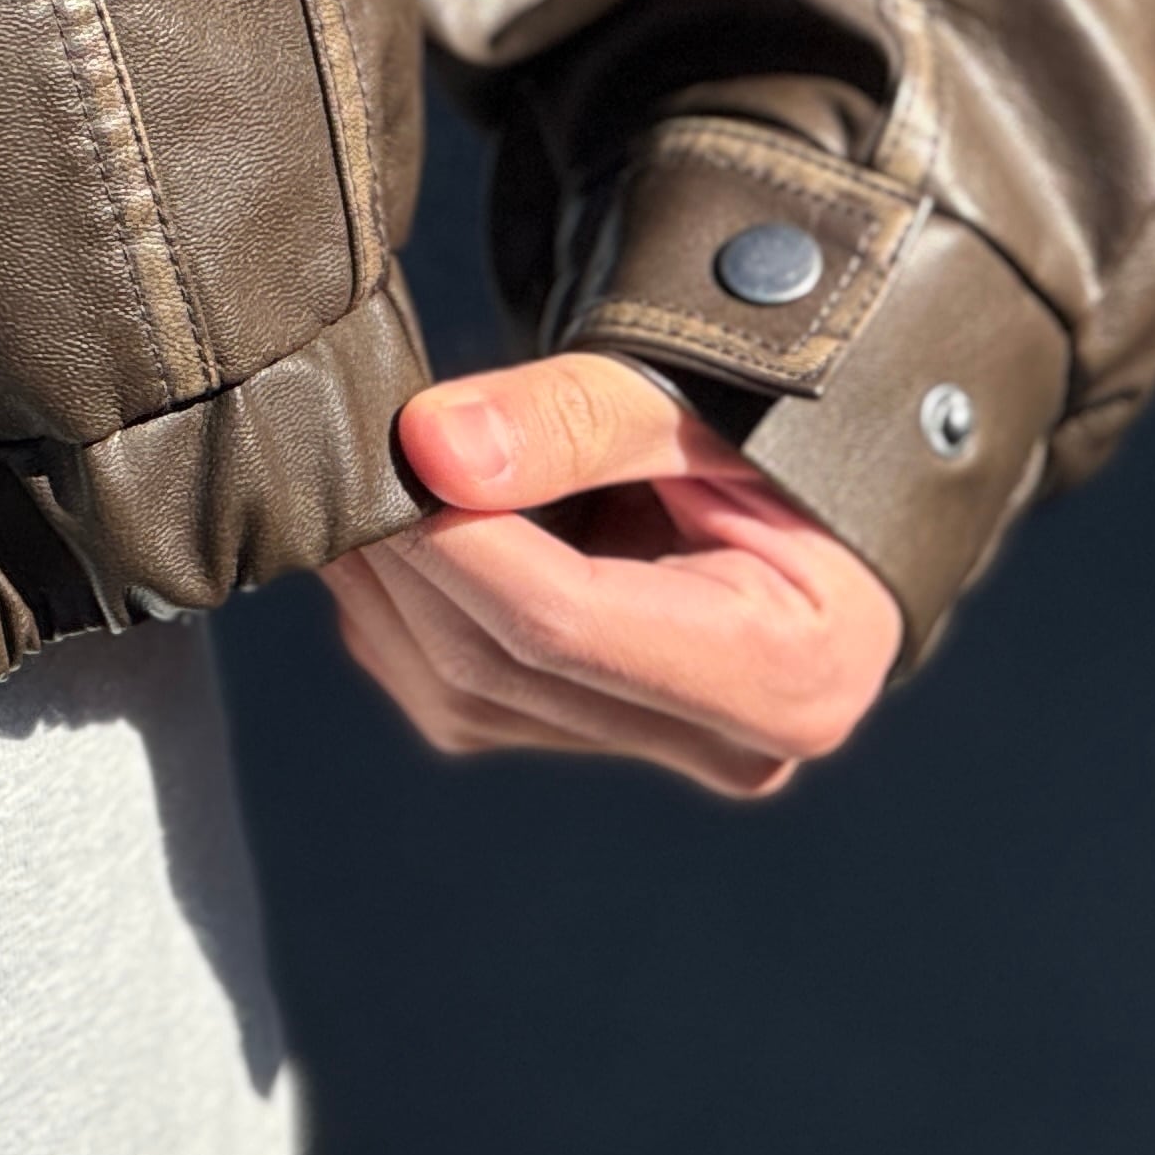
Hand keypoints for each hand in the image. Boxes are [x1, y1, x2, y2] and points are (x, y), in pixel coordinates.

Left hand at [326, 353, 902, 797]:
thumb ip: (572, 418)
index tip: (385, 451)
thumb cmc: (777, 430)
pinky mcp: (594, 739)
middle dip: (403, 556)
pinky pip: (455, 691)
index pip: (567, 625)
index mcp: (788, 673)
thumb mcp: (696, 401)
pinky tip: (395, 528)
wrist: (807, 477)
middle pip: (501, 665)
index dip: (454, 541)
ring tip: (364, 471)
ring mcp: (654, 752)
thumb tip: (431, 447)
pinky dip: (402, 607)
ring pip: (460, 692)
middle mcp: (729, 745)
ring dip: (386, 583)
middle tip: (347, 444)